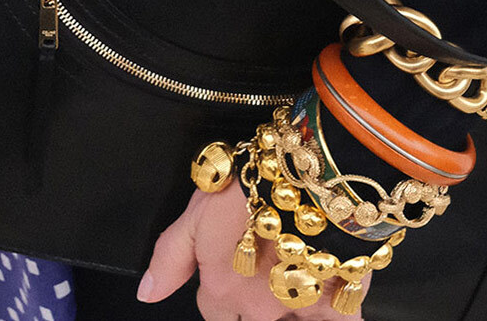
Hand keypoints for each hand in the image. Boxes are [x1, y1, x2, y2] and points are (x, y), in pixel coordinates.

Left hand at [138, 187, 364, 319]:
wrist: (306, 180)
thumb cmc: (248, 190)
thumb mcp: (193, 218)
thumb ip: (169, 259)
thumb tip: (147, 295)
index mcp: (222, 289)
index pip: (213, 313)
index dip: (219, 300)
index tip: (228, 282)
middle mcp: (257, 306)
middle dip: (251, 309)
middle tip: (261, 282)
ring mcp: (297, 306)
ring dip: (286, 314)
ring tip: (288, 292)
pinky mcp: (338, 302)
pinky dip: (332, 318)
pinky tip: (323, 305)